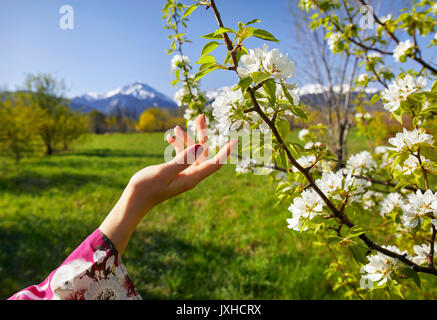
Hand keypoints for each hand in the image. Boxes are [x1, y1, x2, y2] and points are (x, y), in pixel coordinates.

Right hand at [99, 114, 236, 254]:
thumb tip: (202, 146)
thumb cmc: (147, 187)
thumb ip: (183, 158)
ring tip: (178, 126)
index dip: (225, 151)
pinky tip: (170, 137)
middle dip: (202, 134)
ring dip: (186, 139)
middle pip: (203, 153)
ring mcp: (183, 173)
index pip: (214, 163)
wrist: (134, 200)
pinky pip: (181, 156)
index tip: (234, 139)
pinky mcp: (175, 172)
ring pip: (191, 152)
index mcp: (192, 178)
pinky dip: (177, 146)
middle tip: (201, 116)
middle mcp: (191, 175)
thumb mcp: (165, 171)